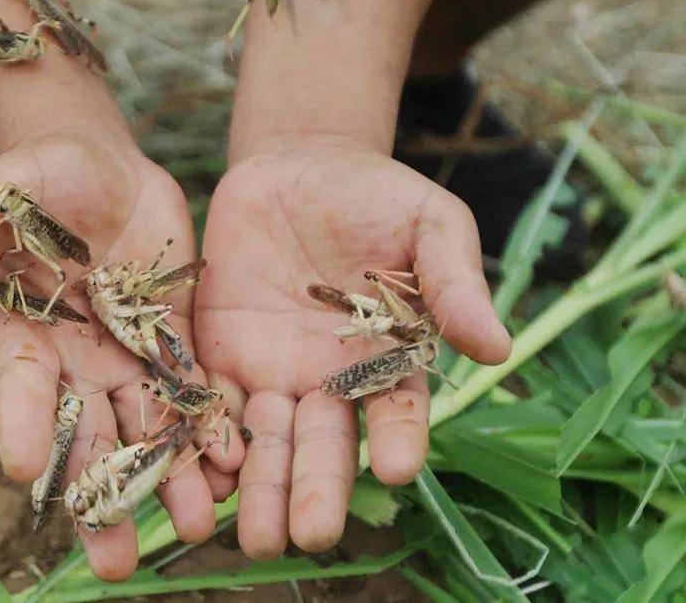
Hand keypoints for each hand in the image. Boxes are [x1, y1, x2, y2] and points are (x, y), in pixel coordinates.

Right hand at [0, 129, 243, 580]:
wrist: (103, 174)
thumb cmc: (42, 177)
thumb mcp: (8, 191)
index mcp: (25, 333)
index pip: (22, 387)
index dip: (22, 424)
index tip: (23, 472)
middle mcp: (75, 360)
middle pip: (86, 435)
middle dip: (102, 496)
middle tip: (114, 562)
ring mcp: (126, 357)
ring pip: (146, 428)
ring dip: (168, 479)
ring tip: (195, 530)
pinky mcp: (172, 342)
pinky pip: (191, 392)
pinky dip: (210, 429)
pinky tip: (236, 468)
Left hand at [194, 139, 510, 557]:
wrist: (297, 167)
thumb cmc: (375, 195)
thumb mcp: (428, 223)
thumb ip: (454, 280)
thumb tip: (498, 346)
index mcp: (387, 355)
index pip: (397, 407)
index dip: (400, 436)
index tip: (397, 467)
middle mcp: (329, 378)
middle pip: (324, 443)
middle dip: (317, 488)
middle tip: (311, 534)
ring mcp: (272, 370)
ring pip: (266, 440)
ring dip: (259, 487)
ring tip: (255, 535)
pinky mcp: (222, 353)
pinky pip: (211, 402)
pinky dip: (206, 439)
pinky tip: (204, 477)